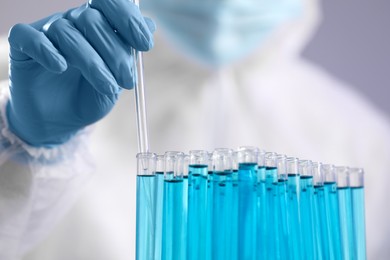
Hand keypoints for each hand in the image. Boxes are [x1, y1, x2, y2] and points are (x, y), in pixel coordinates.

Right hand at [6, 0, 154, 146]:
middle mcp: (72, 23)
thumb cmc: (90, 97)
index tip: (145, 44)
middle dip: (115, 52)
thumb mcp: (117, 80)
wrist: (61, 122)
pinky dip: (47, 51)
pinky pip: (30, 38)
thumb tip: (150, 24)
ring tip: (108, 88)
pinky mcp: (23, 48)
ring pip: (67, 33)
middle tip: (127, 80)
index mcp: (96, 26)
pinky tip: (61, 68)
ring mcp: (47, 33)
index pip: (109, 4)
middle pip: (91, 19)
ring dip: (92, 62)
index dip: (128, 19)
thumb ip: (130, 54)